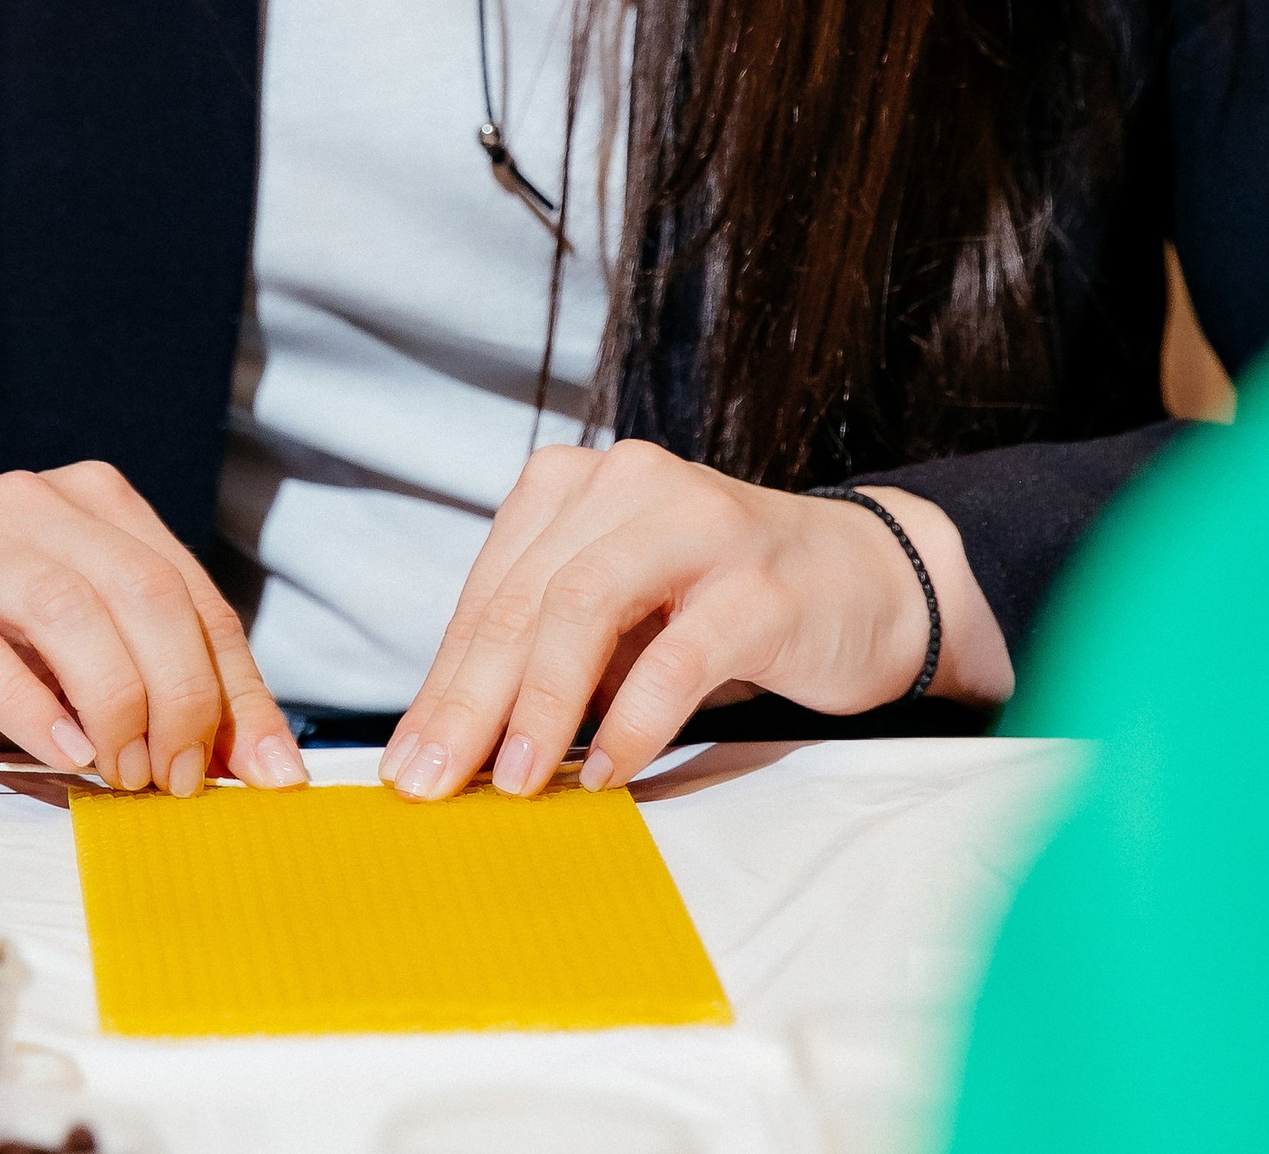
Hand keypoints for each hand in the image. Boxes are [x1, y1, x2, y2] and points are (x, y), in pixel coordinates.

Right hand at [0, 463, 306, 791]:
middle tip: (184, 782)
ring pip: (70, 610)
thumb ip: (156, 678)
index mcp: (92, 501)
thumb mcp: (73, 646)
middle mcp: (30, 505)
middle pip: (143, 591)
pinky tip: (65, 754)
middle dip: (184, 698)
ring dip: (118, 705)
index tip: (271, 772)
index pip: (192, 592)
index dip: (239, 686)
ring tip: (128, 775)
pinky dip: (37, 710)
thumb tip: (259, 761)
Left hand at [381, 439, 1013, 799]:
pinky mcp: (759, 582)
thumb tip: (451, 745)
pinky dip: (632, 720)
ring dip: (539, 703)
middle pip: (524, 596)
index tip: (405, 764)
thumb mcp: (619, 616)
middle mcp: (628, 483)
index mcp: (575, 484)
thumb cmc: (717, 605)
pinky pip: (678, 654)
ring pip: (585, 605)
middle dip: (468, 699)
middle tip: (431, 784)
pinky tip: (606, 772)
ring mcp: (697, 523)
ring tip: (513, 782)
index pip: (489, 590)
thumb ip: (544, 656)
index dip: (442, 681)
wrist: (863, 581)